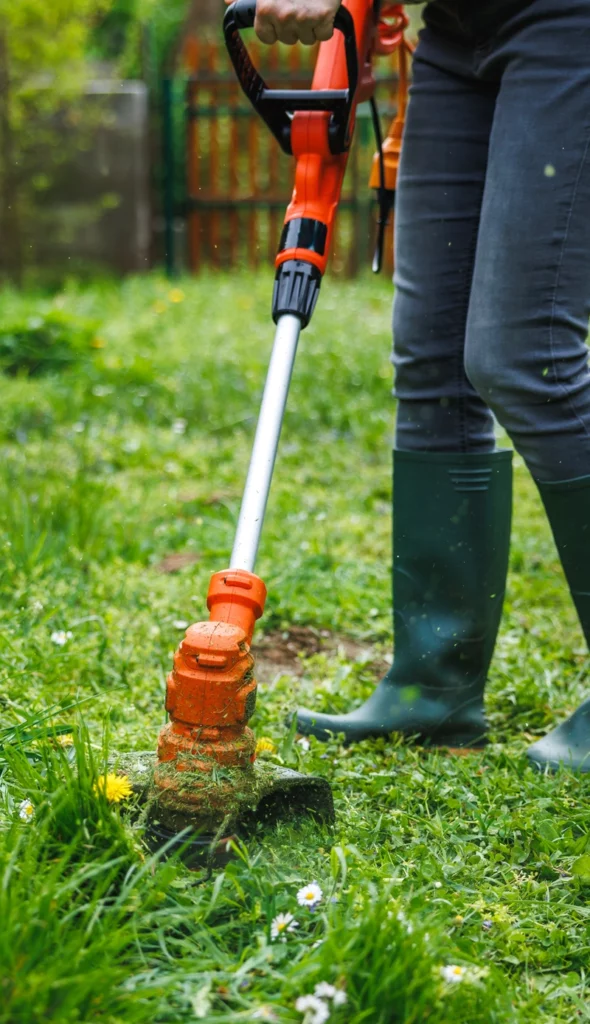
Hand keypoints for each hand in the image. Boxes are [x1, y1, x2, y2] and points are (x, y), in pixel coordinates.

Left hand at [225, 0, 339, 45]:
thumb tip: (227, 1)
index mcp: (265, 8)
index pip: (266, 37)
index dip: (274, 29)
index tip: (279, 17)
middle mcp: (283, 16)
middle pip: (288, 39)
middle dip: (294, 26)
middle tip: (298, 4)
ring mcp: (303, 18)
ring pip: (306, 39)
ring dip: (310, 26)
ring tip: (310, 4)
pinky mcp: (323, 18)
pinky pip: (323, 35)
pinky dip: (325, 24)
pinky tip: (322, 7)